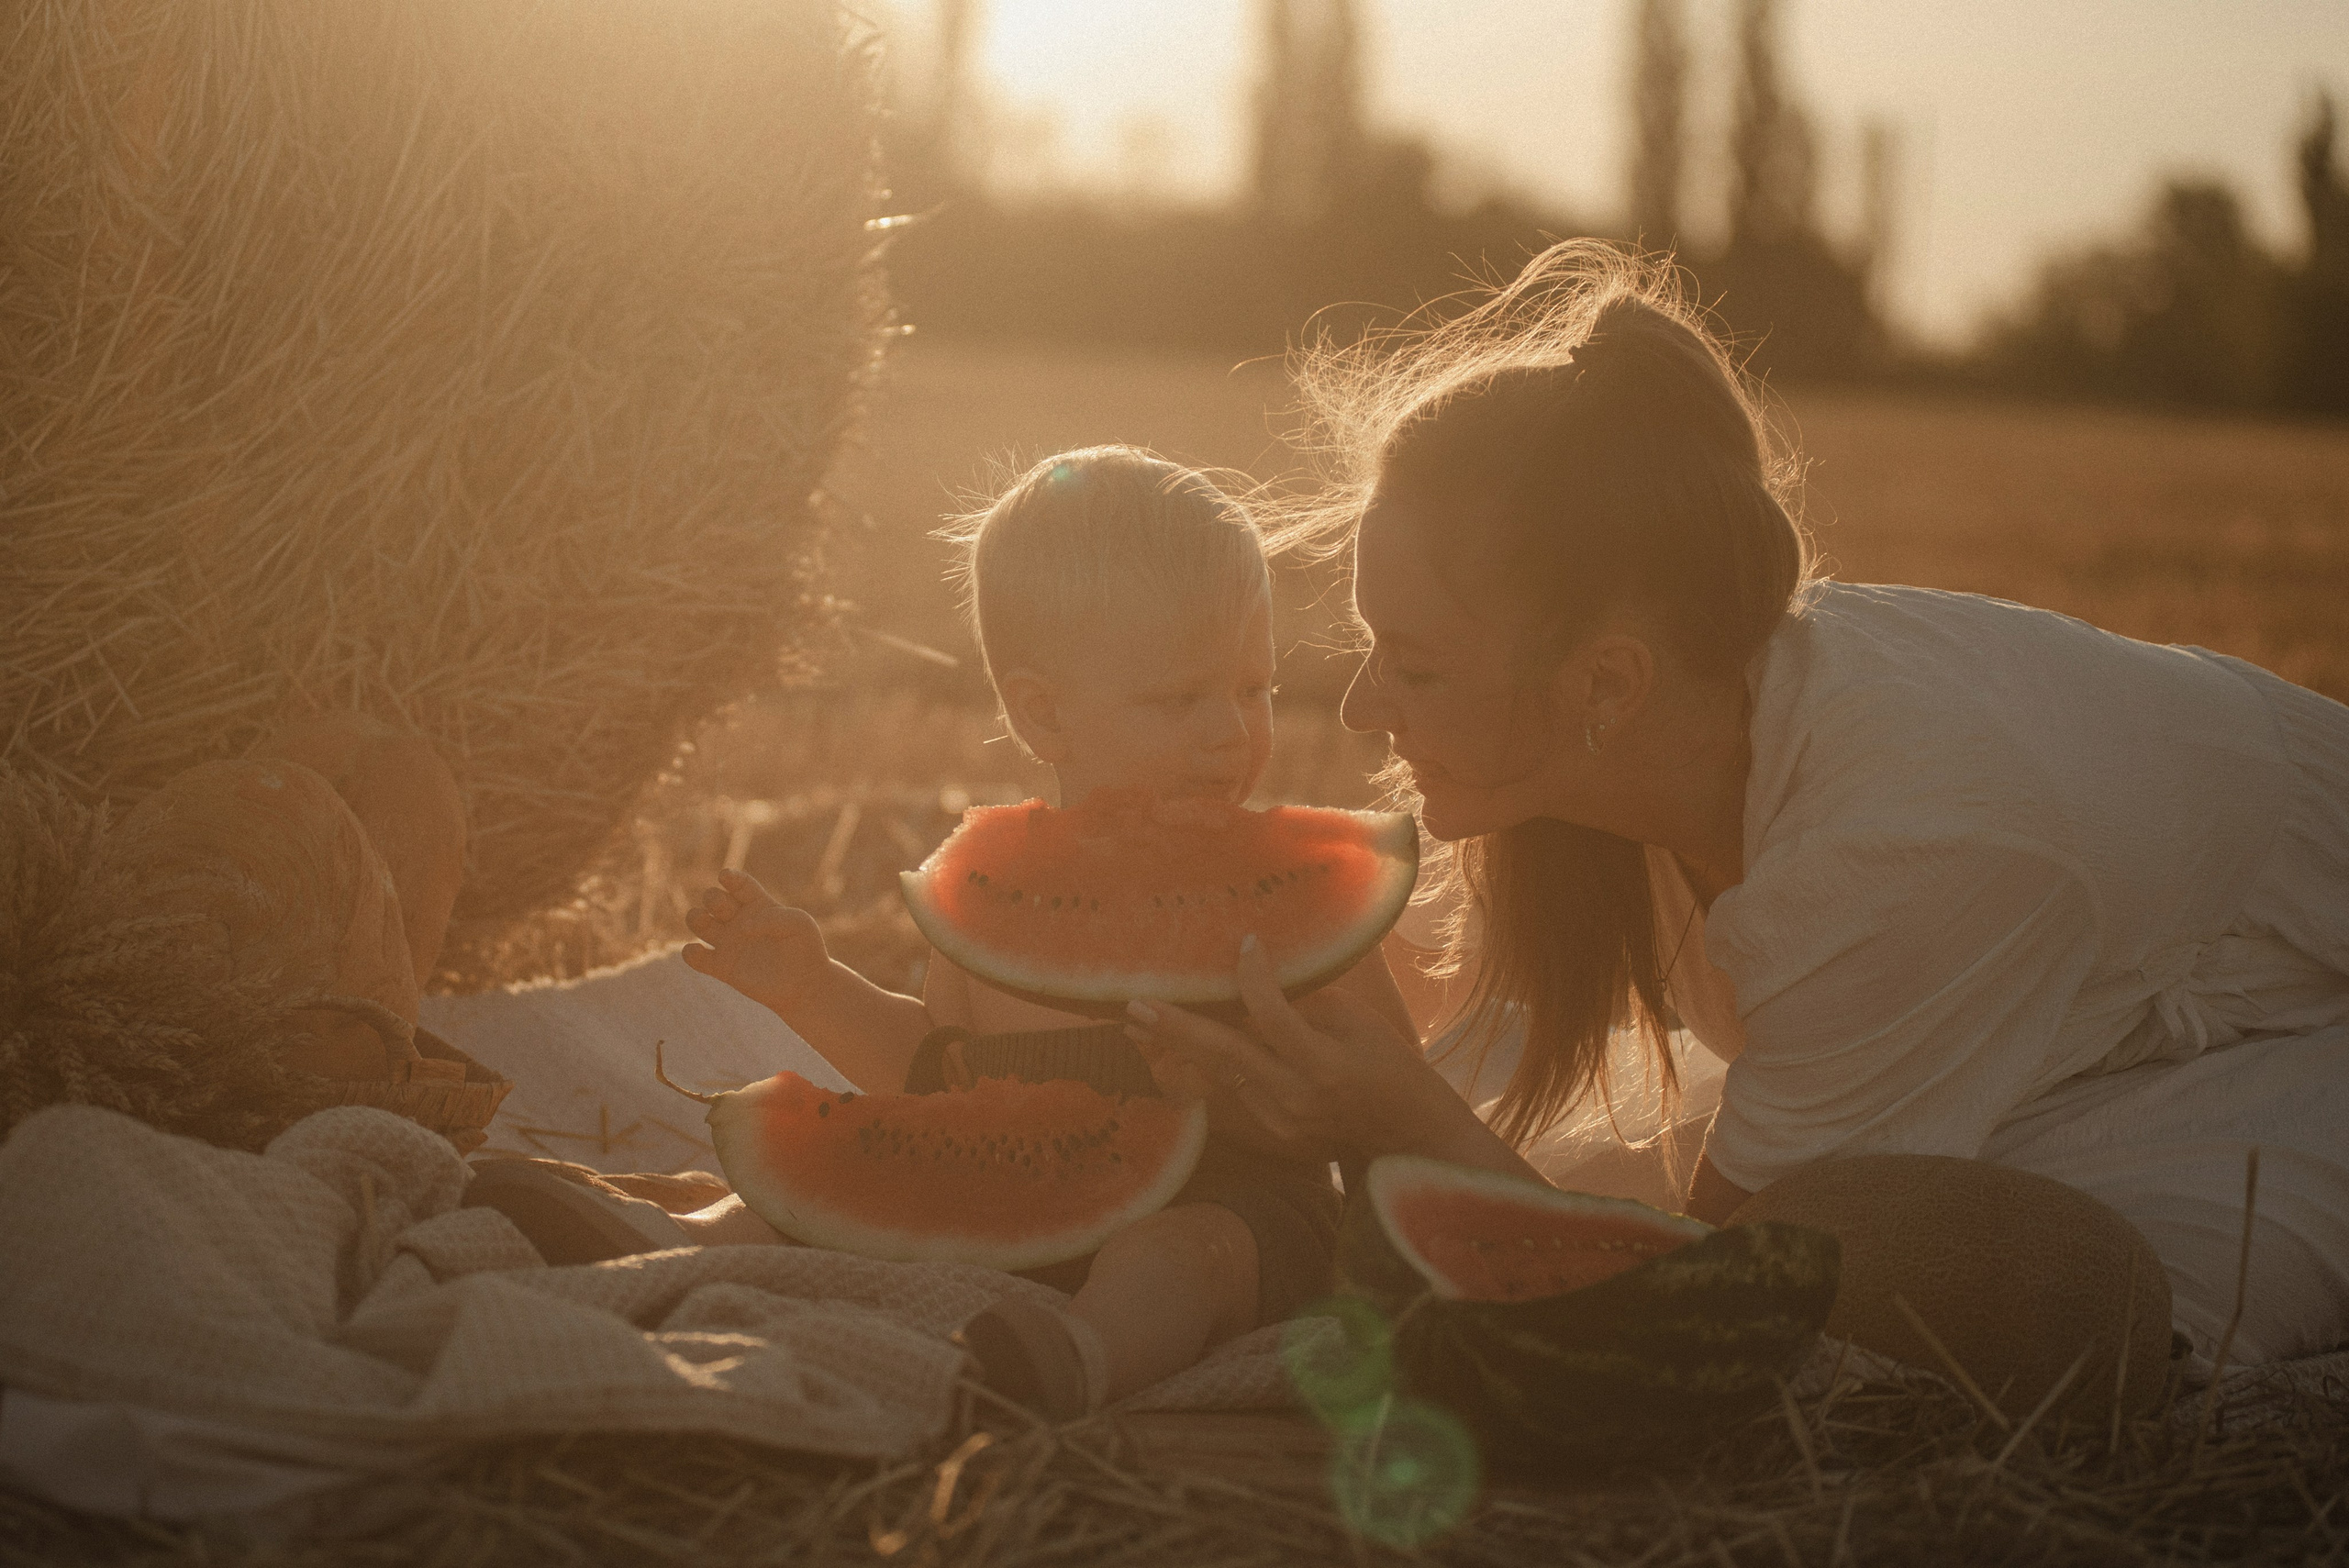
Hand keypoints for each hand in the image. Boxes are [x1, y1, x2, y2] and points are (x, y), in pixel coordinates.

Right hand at [681, 868, 831, 1012]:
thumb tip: (743, 928)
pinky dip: (690, 952)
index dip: (729, 877)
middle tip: (728, 912)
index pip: (737, 883)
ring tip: (706, 923)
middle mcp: (739, 920)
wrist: (805, 985)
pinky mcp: (722, 967)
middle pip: (713, 898)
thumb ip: (774, 918)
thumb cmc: (806, 950)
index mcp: (758, 905)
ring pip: (697, 920)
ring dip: (695, 918)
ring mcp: (729, 943)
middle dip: (713, 899)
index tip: (726, 877)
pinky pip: (693, 956)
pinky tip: (699, 952)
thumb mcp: (799, 924)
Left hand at [1124, 936, 1447, 1164]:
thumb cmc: (1385, 1062)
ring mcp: (1279, 1118)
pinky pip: (1232, 1089)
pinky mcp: (1270, 1130)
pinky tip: (1183, 1045)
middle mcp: (1295, 1095)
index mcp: (1323, 1063)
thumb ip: (1303, 1003)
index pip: (1274, 1018)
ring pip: (1219, 1074)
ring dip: (1179, 1046)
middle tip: (1135, 1006)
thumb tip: (1252, 976)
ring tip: (1138, 1022)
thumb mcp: (1356, 1022)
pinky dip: (1209, 1064)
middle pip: (1225, 1055)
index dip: (1255, 980)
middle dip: (1176, 1029)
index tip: (1245, 945)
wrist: (1403, 1131)